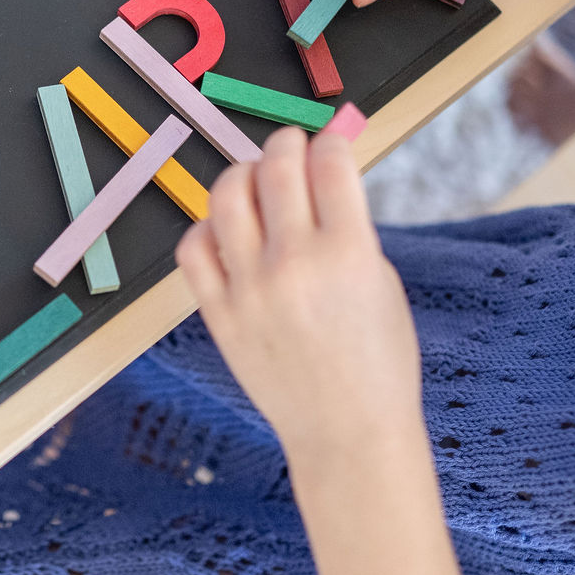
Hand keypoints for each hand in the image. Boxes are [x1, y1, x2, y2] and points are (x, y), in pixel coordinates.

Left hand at [175, 126, 424, 465]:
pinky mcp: (218, 313)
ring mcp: (250, 289)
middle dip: (286, 143)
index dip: (331, 142)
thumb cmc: (377, 361)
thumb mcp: (381, 283)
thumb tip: (319, 176)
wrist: (348, 433)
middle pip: (276, 169)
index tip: (330, 141)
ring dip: (242, 173)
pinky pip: (193, 247)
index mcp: (350, 254)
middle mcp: (295, 265)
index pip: (330, 165)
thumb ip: (350, 228)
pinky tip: (225, 229)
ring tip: (254, 178)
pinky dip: (207, 227)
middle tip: (290, 144)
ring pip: (226, 196)